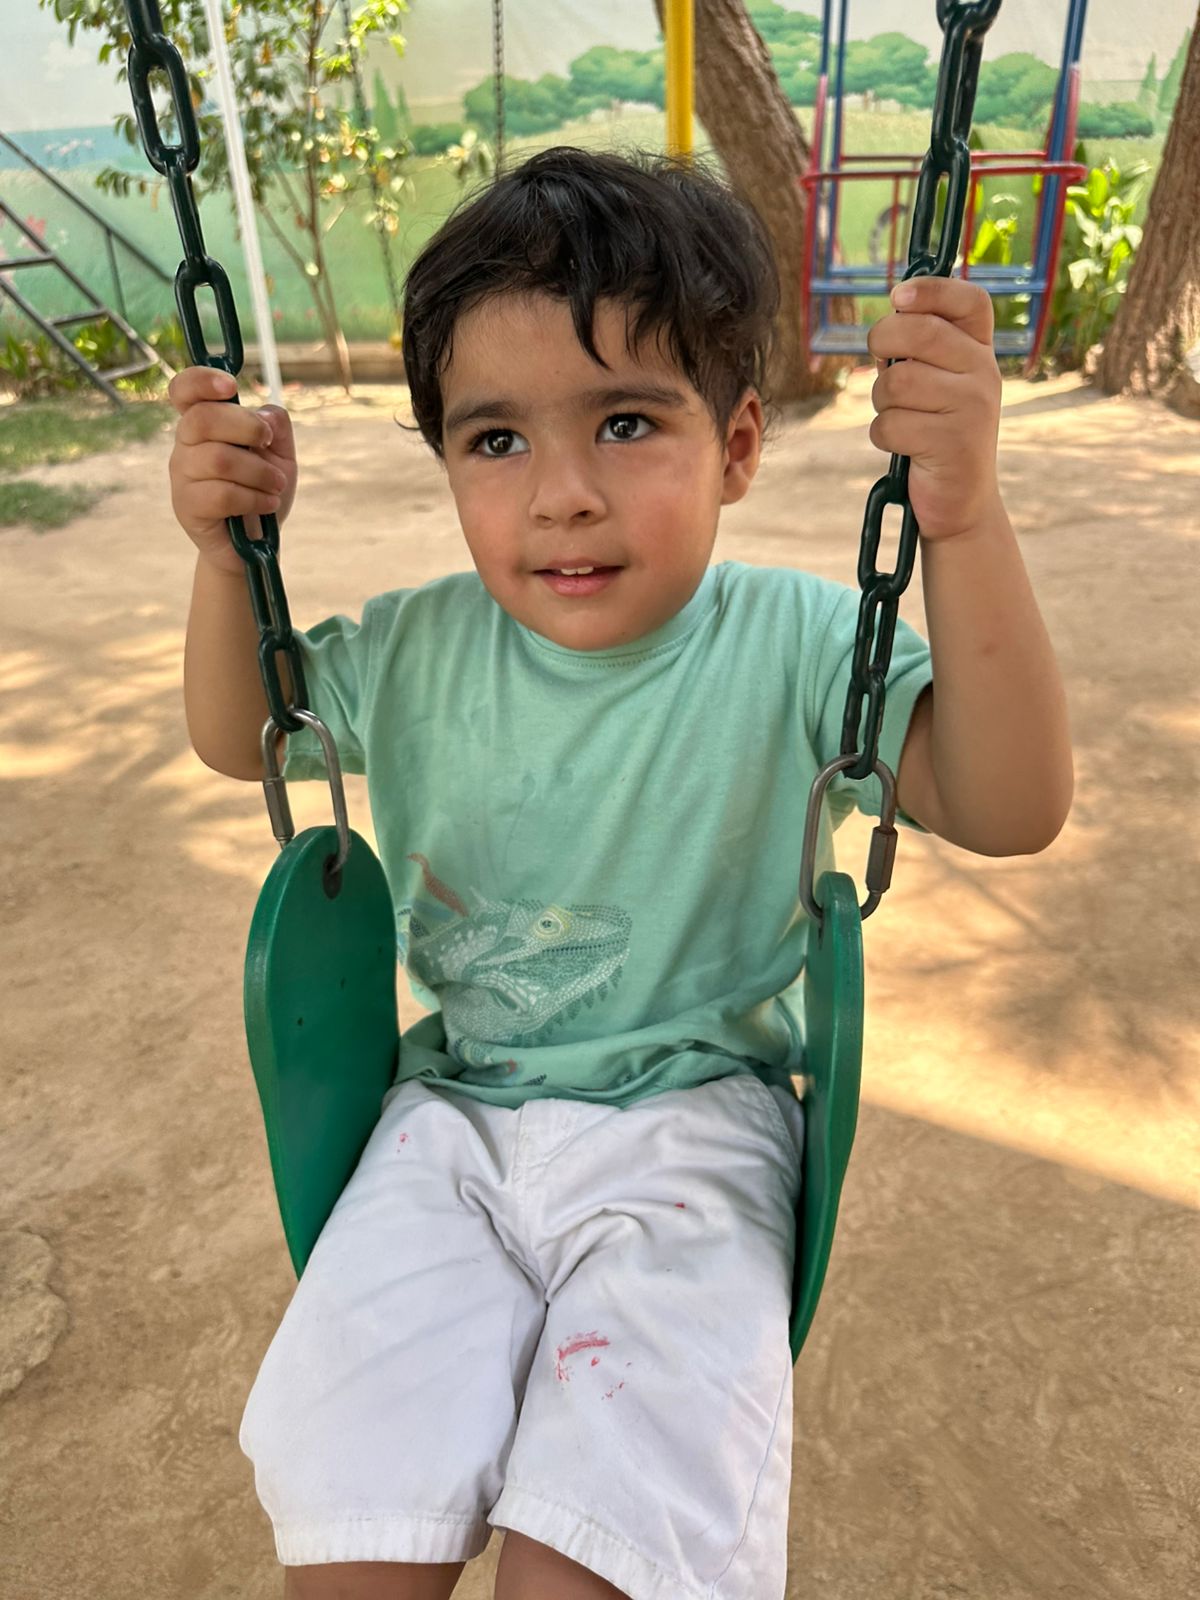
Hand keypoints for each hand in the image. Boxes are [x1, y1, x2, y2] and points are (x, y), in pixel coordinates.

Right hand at [167, 366, 297, 575]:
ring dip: (259, 472)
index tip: (230, 386)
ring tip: (276, 485)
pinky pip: (221, 494)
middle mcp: (185, 445)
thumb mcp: (280, 456)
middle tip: (269, 445)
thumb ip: (276, 427)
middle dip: (247, 427)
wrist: (255, 545)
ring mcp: (182, 476)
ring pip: (218, 459)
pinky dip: (254, 498)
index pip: (184, 390)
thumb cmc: (262, 492)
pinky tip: (268, 504)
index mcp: (203, 424)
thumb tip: (264, 414)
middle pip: (203, 419)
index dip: (201, 380)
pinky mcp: (187, 506)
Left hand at [867, 277, 1002, 541]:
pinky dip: (884, 437)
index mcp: (981, 352)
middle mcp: (984, 374)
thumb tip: (889, 318)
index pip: (970, 302)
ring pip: (897, 383)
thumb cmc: (936, 434)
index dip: (932, 289)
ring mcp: (972, 408)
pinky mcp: (952, 443)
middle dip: (883, 342)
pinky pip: (890, 424)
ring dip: (882, 403)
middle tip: (879, 365)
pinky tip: (904, 448)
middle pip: (919, 333)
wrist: (962, 502)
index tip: (898, 296)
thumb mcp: (936, 385)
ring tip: (899, 418)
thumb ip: (917, 351)